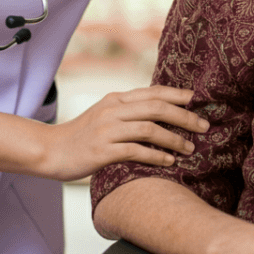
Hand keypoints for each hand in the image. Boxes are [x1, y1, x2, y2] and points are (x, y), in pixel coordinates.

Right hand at [43, 86, 208, 180]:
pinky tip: (169, 162)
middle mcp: (113, 110)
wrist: (50, 150)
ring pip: (149, 128)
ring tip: (190, 147)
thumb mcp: (104, 114)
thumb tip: (157, 110)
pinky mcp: (102, 151)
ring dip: (174, 138)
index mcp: (115, 99)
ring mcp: (107, 130)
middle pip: (157, 107)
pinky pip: (136, 151)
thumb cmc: (81, 135)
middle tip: (203, 125)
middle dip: (184, 116)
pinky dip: (157, 156)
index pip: (152, 92)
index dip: (176, 94)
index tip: (196, 99)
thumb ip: (127, 110)